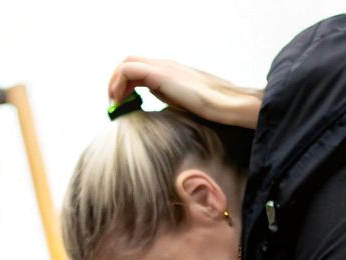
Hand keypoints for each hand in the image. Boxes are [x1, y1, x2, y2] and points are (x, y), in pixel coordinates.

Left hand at [108, 56, 261, 128]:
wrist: (230, 106)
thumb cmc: (214, 111)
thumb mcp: (186, 105)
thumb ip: (170, 101)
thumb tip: (157, 112)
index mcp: (172, 71)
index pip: (140, 68)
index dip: (126, 83)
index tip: (122, 103)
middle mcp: (166, 65)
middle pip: (130, 61)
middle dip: (117, 80)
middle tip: (115, 103)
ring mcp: (164, 67)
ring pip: (127, 62)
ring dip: (115, 82)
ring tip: (115, 103)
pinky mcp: (161, 75)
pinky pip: (129, 70)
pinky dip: (119, 83)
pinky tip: (120, 101)